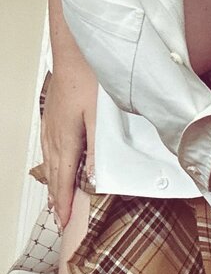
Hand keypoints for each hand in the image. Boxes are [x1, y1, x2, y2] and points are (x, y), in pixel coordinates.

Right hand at [41, 67, 97, 229]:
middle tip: (58, 218)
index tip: (63, 222)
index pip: (64, 179)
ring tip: (54, 198)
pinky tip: (53, 162)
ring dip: (52, 182)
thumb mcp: (100, 116)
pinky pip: (49, 147)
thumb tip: (95, 176)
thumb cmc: (88, 78)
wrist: (74, 52)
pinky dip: (51, 163)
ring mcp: (51, 124)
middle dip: (56, 198)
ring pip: (49, 161)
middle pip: (53, 174)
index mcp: (66, 139)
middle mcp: (54, 134)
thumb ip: (98, 148)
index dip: (64, 202)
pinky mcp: (53, 115)